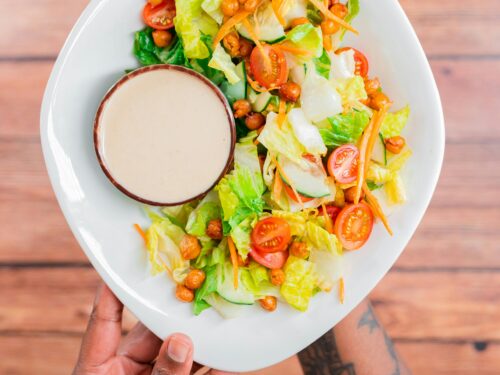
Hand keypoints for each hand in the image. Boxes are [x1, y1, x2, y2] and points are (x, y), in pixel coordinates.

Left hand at [73, 283, 234, 374]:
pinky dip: (210, 365)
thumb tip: (181, 338)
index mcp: (97, 369)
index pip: (105, 320)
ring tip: (216, 310)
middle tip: (193, 284)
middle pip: (147, 332)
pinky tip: (230, 352)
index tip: (127, 263)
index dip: (113, 289)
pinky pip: (194, 374)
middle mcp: (123, 372)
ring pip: (175, 352)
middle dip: (170, 311)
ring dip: (196, 336)